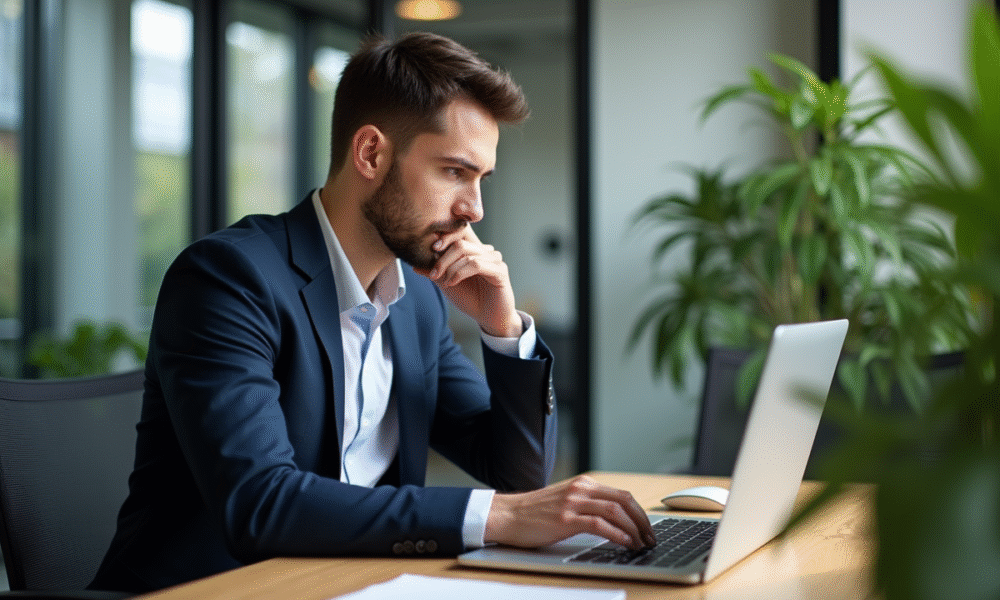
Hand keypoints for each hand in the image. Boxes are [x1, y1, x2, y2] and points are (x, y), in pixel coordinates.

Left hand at [414, 226, 521, 337]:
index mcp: (474, 251)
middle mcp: (485, 251)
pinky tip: (452, 283)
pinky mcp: (500, 270)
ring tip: (444, 282)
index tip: (430, 250)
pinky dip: (460, 273)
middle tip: (433, 274)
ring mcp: (494, 259)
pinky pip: (476, 264)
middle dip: (442, 259)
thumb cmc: (471, 299)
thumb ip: (435, 273)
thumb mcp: (448, 284)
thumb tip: (415, 265)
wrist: (488, 318)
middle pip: (459, 243)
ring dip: (450, 268)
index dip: (443, 238)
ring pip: (466, 253)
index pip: (458, 233)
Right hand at [483, 475, 655, 549]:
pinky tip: (625, 543)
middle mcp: (581, 489)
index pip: (622, 495)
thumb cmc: (533, 513)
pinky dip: (617, 534)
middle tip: (650, 538)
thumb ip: (586, 505)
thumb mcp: (565, 501)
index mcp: (583, 484)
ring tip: (641, 544)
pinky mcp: (565, 518)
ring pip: (615, 511)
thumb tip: (613, 521)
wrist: (507, 515)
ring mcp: (573, 502)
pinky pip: (599, 524)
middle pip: (624, 500)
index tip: (647, 529)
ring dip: (634, 529)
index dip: (640, 513)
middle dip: (643, 521)